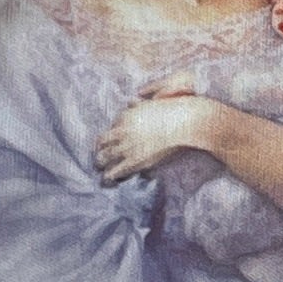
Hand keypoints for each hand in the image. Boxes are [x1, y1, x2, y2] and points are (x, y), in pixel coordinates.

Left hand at [96, 93, 224, 183]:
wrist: (184, 123)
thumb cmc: (176, 112)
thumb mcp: (154, 102)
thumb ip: (140, 104)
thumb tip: (132, 100)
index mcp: (127, 115)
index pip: (113, 126)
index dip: (113, 135)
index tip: (111, 141)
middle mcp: (122, 130)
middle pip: (102, 141)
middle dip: (99, 149)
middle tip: (98, 156)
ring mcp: (127, 145)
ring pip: (104, 156)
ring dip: (100, 163)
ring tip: (99, 169)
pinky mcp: (134, 160)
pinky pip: (115, 170)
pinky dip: (109, 176)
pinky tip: (108, 180)